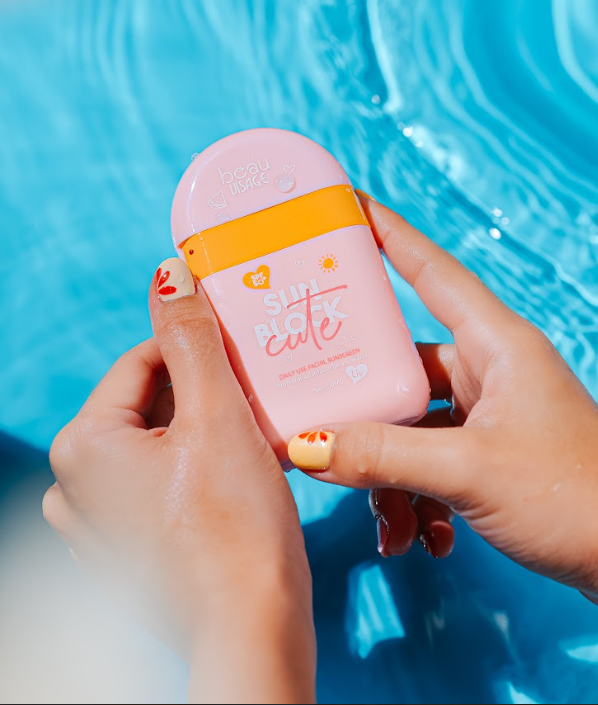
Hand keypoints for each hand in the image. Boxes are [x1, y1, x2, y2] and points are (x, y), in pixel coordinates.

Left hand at [44, 257, 315, 703]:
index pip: (141, 360)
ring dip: (202, 430)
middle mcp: (73, 483)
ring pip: (155, 442)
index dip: (198, 348)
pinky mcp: (124, 546)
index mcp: (83, 443)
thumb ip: (191, 339)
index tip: (243, 352)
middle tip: (254, 400)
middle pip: (147, 403)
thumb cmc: (236, 526)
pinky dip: (192, 467)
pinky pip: (156, 481)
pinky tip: (231, 478)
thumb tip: (169, 273)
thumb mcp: (217, 416)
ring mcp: (96, 521)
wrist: (251, 628)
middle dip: (202, 394)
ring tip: (249, 439)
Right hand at [288, 196, 597, 600]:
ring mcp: (487, 414)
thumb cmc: (577, 496)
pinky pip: (429, 463)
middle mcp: (488, 371)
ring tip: (391, 526)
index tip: (347, 209)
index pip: (431, 271)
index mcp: (496, 345)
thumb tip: (307, 447)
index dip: (388, 235)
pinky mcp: (487, 453)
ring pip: (409, 427)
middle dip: (366, 416)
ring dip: (389, 479)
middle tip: (324, 433)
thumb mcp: (470, 471)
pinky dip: (415, 500)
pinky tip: (423, 537)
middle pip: (401, 368)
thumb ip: (383, 457)